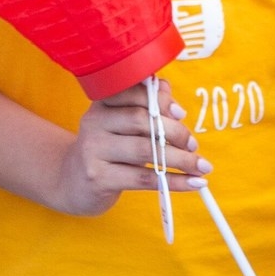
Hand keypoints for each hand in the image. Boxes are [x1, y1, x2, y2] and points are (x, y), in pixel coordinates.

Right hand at [44, 83, 209, 216]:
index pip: (132, 92)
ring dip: (179, 159)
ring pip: (144, 150)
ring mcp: (93, 151)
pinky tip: (193, 183)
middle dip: (174, 131)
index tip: (180, 112)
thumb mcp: (122, 125)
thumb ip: (147, 107)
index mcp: (103, 104)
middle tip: (193, 145)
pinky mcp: (98, 178)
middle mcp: (94, 123)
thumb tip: (170, 96)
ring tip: (201, 166)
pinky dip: (173, 182)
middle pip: (140, 120)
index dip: (159, 100)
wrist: (73, 182)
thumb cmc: (109, 149)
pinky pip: (143, 179)